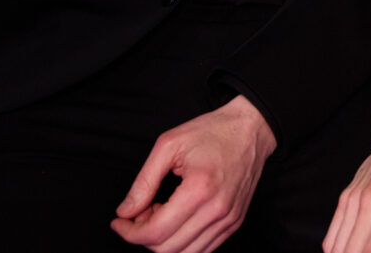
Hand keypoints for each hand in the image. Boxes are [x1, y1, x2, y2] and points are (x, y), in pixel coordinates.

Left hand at [113, 96, 276, 252]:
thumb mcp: (169, 145)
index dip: (129, 232)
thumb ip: (143, 181)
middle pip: (168, 249)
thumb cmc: (212, 131)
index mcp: (200, 189)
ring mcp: (229, 220)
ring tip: (159, 214)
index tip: (119, 221)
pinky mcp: (234, 223)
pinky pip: (203, 249)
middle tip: (139, 212)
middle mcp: (217, 210)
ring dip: (163, 241)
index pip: (156, 232)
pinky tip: (177, 219)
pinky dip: (182, 242)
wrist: (251, 129)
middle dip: (143, 237)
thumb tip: (125, 212)